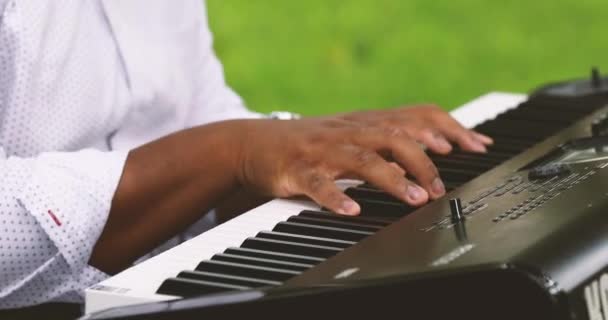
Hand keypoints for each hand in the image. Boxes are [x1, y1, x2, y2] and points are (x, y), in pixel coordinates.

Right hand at [236, 106, 491, 215]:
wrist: (253, 144)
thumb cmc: (309, 143)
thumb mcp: (351, 134)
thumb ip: (388, 139)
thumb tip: (433, 148)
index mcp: (363, 122)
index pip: (413, 115)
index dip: (448, 127)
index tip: (477, 146)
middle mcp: (347, 131)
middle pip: (392, 136)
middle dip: (423, 160)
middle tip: (439, 187)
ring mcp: (322, 150)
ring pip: (361, 159)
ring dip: (391, 178)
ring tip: (413, 197)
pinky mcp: (296, 170)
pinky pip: (318, 184)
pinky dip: (336, 197)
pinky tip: (351, 210)